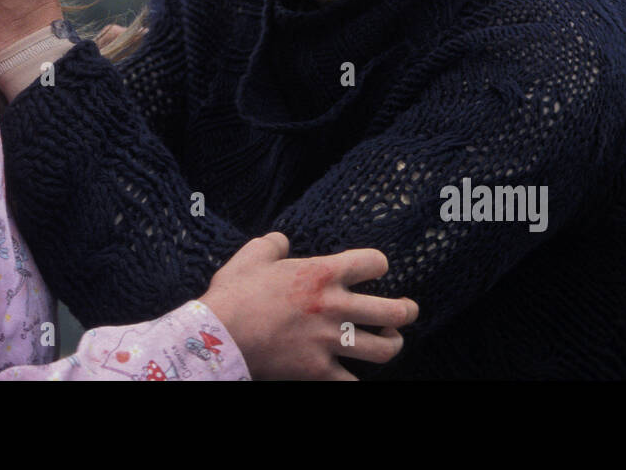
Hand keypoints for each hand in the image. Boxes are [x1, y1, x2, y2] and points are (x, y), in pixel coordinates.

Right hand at [199, 232, 417, 380]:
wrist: (217, 337)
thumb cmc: (234, 294)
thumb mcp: (252, 256)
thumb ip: (273, 244)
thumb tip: (282, 242)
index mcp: (322, 273)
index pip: (374, 262)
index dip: (379, 264)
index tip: (375, 269)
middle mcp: (335, 306)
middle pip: (394, 311)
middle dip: (407, 311)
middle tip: (408, 310)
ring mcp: (330, 341)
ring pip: (384, 349)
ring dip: (393, 344)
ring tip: (390, 341)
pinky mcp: (318, 371)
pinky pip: (352, 383)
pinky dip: (356, 381)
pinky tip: (356, 376)